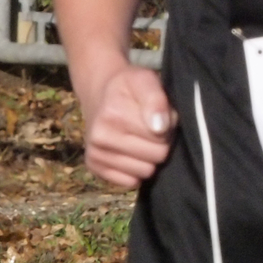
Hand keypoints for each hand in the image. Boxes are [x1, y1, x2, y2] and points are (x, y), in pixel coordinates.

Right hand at [81, 64, 177, 188]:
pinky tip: (132, 153)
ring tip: (142, 139)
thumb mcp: (145, 80)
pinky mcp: (94, 168)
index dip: (168, 127)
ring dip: (149, 158)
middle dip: (161, 143)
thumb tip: (160, 128)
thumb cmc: (128, 87)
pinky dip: (136, 170)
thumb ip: (156, 99)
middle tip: (153, 129)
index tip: (161, 116)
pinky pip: (130, 182)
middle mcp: (100, 137)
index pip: (162, 137)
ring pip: (145, 172)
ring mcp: (95, 154)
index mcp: (113, 115)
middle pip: (156, 157)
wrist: (100, 93)